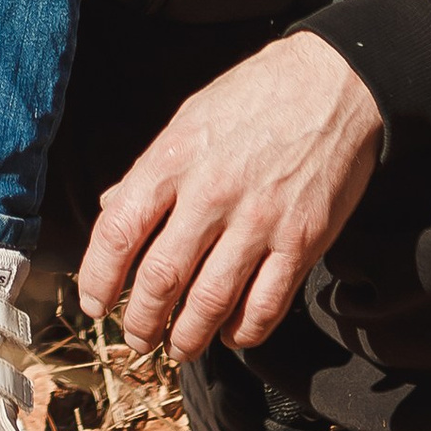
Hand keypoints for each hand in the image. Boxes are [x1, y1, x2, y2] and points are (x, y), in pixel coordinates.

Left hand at [77, 32, 384, 359]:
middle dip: (140, 321)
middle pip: (160, 279)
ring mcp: (259, 221)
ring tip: (178, 348)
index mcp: (174, 159)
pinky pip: (265, 305)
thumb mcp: (190, 118)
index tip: (95, 303)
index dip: (98, 278)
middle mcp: (211, 194)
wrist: (335, 82)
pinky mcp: (301, 241)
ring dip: (186, 338)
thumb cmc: (256, 96)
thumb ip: (151, 169)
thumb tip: (113, 207)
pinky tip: (231, 335)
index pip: (119, 231)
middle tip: (136, 337)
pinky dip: (243, 332)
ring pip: (209, 303)